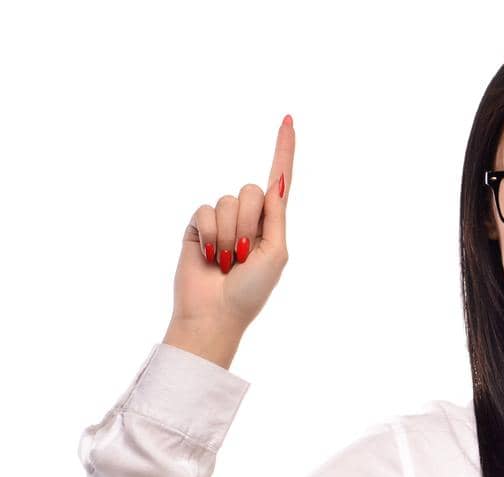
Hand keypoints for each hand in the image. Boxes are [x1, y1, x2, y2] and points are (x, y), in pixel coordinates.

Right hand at [165, 115, 295, 365]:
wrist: (215, 313)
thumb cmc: (251, 291)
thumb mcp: (276, 253)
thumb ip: (276, 218)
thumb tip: (276, 183)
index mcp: (273, 224)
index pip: (279, 180)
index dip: (284, 150)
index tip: (289, 119)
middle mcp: (248, 217)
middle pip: (252, 190)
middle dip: (250, 221)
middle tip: (245, 253)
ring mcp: (221, 220)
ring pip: (228, 201)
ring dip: (230, 234)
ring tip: (228, 260)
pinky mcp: (197, 225)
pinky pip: (205, 210)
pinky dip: (211, 234)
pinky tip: (210, 255)